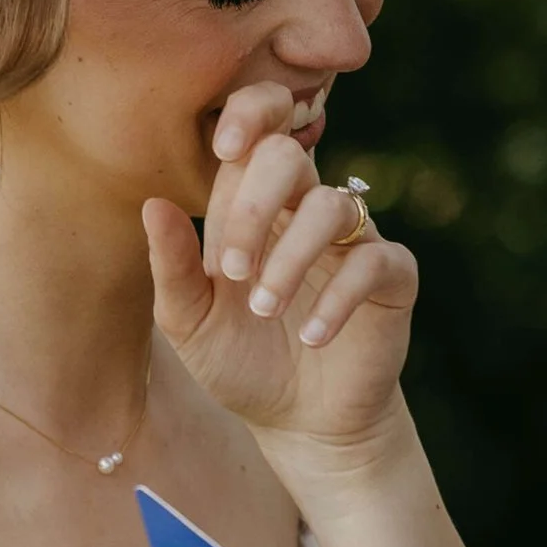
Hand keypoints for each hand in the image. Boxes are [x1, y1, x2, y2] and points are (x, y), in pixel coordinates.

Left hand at [144, 82, 418, 474]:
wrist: (299, 424)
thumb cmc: (242, 363)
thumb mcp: (192, 323)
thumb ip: (173, 268)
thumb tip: (153, 204)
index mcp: (256, 206)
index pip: (253, 138)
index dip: (244, 122)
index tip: (223, 146)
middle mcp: (305, 209)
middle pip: (289, 155)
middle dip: (255, 203)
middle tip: (231, 270)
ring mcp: (353, 240)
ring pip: (330, 207)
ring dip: (290, 258)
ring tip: (264, 310)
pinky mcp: (393, 277)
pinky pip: (374, 262)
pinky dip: (340, 299)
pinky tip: (313, 337)